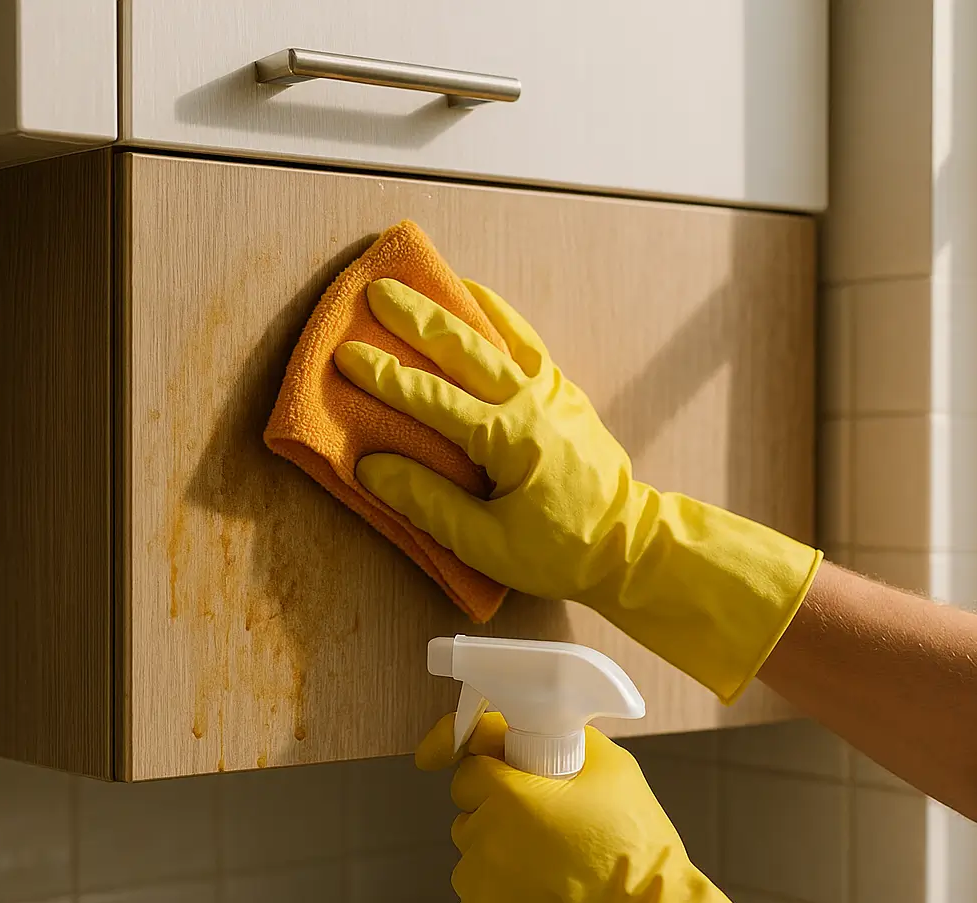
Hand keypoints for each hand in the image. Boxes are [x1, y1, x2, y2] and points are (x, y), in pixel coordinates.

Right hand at [335, 277, 636, 601]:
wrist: (630, 544)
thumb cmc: (559, 551)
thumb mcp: (486, 544)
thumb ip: (427, 503)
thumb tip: (371, 466)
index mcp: (508, 439)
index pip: (431, 398)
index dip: (384, 376)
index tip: (346, 354)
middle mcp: (531, 401)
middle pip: (463, 348)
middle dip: (415, 317)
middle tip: (376, 289)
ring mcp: (553, 391)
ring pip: (499, 334)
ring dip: (457, 305)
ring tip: (426, 277)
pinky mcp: (565, 391)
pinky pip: (528, 342)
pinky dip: (500, 316)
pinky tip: (480, 300)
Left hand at [417, 712, 830, 902]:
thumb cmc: (636, 844)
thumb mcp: (610, 769)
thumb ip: (569, 741)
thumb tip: (544, 720)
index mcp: (506, 794)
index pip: (461, 756)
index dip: (469, 747)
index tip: (467, 745)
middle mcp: (482, 838)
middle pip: (469, 803)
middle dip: (497, 799)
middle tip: (542, 806)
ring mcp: (480, 884)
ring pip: (474, 846)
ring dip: (500, 842)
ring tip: (553, 852)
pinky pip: (482, 886)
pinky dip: (503, 880)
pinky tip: (546, 884)